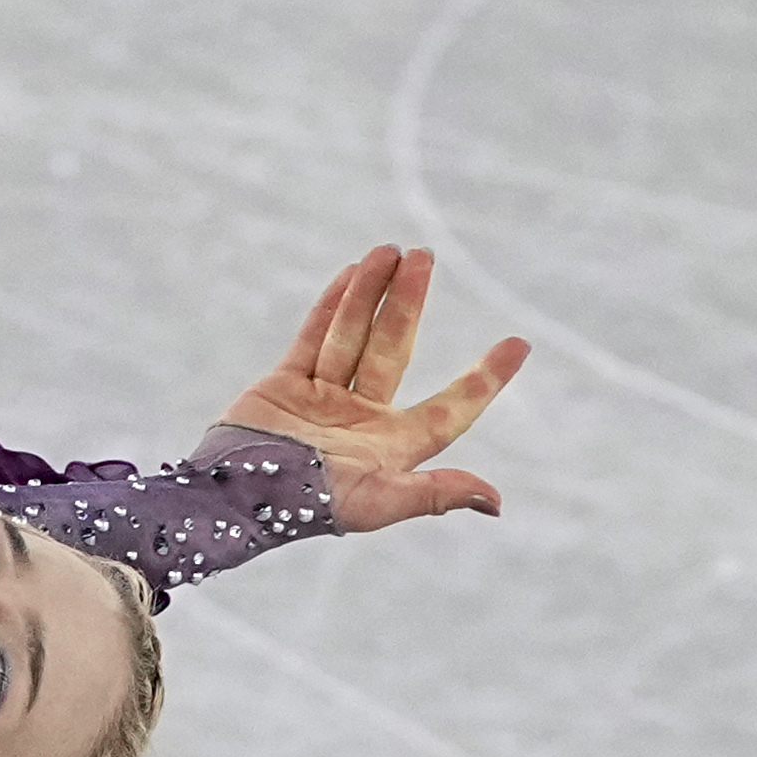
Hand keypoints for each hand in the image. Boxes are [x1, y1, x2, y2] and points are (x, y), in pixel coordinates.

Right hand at [221, 242, 529, 528]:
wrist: (237, 495)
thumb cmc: (314, 507)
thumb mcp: (382, 501)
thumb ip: (437, 494)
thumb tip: (496, 503)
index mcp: (391, 448)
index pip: (450, 409)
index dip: (485, 380)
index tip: (519, 344)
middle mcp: (360, 420)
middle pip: (395, 350)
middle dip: (409, 303)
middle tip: (425, 255)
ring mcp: (322, 399)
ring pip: (354, 335)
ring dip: (372, 292)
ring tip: (391, 250)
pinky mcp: (285, 385)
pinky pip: (313, 337)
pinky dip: (332, 305)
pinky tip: (352, 272)